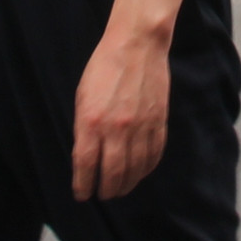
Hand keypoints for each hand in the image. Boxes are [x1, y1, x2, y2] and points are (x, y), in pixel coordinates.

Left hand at [72, 28, 171, 199]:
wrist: (137, 45)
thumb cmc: (103, 68)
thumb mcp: (82, 97)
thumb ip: (83, 128)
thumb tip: (86, 156)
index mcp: (91, 121)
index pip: (85, 165)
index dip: (83, 185)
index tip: (82, 194)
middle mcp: (116, 128)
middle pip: (112, 174)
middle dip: (106, 190)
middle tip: (103, 195)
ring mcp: (140, 127)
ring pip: (135, 169)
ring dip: (127, 184)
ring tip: (120, 189)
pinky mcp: (158, 122)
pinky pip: (154, 154)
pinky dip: (147, 168)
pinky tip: (140, 172)